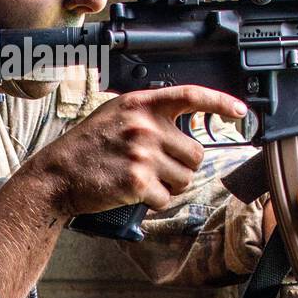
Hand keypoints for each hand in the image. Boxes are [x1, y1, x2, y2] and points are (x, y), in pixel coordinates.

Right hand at [25, 85, 247, 215]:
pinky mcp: (138, 182)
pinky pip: (166, 199)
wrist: (57, 175)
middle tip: (155, 168)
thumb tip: (189, 121)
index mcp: (140, 104)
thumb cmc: (87, 147)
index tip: (240, 112)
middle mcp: (144, 126)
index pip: (191, 95)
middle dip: (181, 166)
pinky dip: (153, 201)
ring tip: (140, 179)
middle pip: (195, 154)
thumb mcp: (115, 115)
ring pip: (184, 179)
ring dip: (168, 185)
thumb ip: (149, 114)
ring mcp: (142, 154)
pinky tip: (132, 192)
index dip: (221, 102)